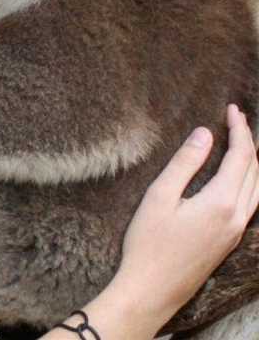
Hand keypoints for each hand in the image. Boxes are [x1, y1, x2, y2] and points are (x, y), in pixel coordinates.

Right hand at [112, 105, 258, 328]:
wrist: (153, 289)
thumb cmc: (149, 243)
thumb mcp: (159, 196)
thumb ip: (185, 163)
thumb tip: (204, 134)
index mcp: (221, 202)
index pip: (242, 157)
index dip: (239, 130)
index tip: (231, 109)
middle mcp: (237, 216)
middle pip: (255, 171)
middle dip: (248, 142)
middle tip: (236, 119)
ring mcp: (236, 231)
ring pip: (258, 189)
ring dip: (253, 162)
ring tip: (242, 142)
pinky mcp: (229, 241)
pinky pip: (252, 203)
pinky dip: (250, 181)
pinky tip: (238, 177)